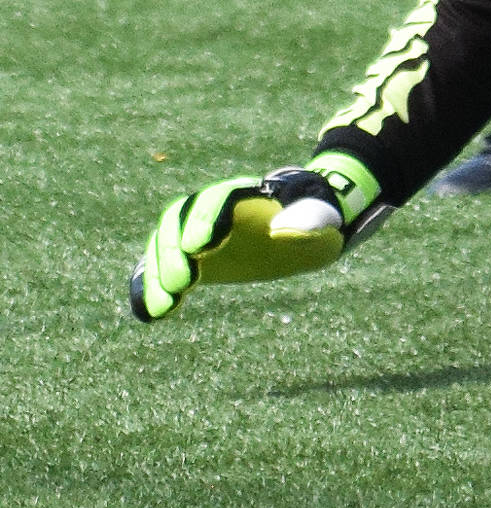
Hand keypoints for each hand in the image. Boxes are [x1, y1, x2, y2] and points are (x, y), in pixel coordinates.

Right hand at [129, 153, 384, 320]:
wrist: (305, 225)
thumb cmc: (317, 219)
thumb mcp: (322, 218)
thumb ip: (308, 219)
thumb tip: (281, 230)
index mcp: (246, 195)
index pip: (217, 200)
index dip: (204, 220)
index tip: (198, 247)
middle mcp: (214, 210)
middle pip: (180, 219)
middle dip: (174, 250)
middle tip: (182, 284)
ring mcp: (198, 232)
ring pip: (165, 244)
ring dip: (159, 273)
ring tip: (164, 305)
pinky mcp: (192, 258)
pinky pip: (162, 268)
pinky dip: (150, 286)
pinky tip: (150, 313)